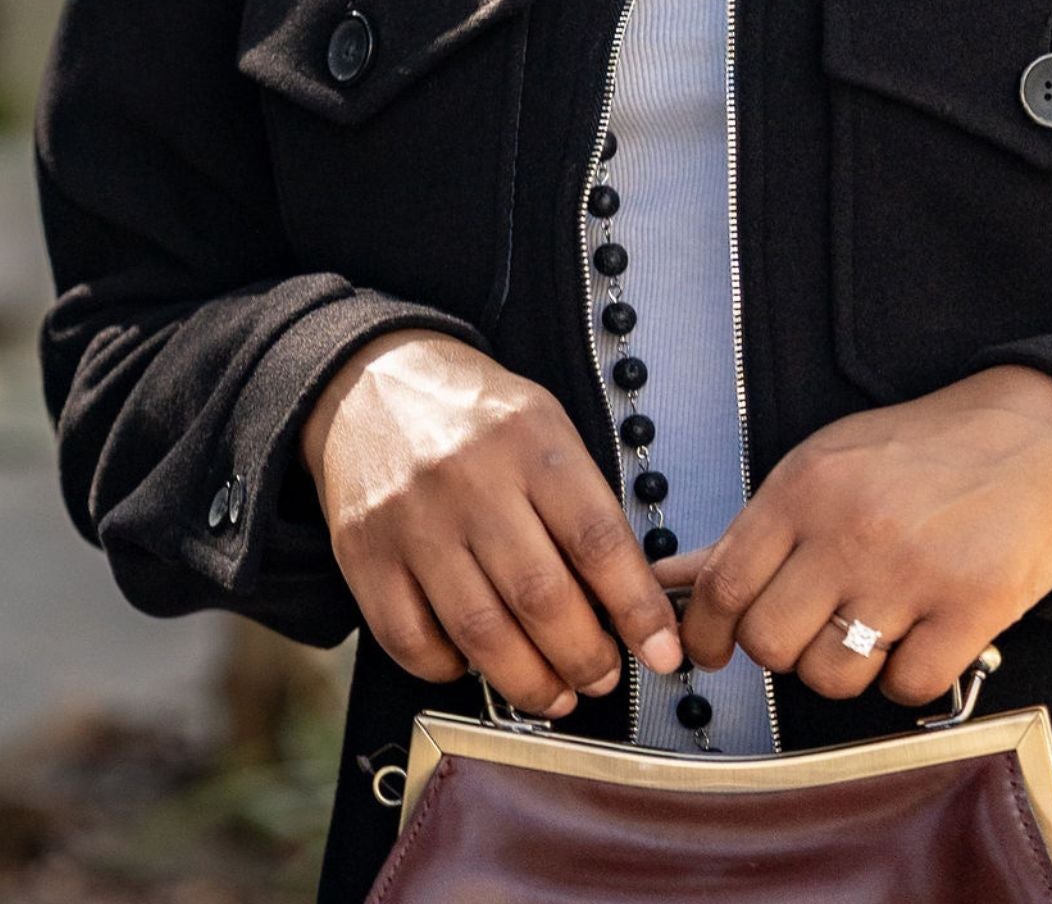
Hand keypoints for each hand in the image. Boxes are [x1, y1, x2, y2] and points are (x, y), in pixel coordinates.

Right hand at [299, 329, 682, 715]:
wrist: (374, 383)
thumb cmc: (476, 417)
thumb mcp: (544, 427)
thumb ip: (580, 503)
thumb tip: (625, 602)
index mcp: (529, 440)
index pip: (596, 538)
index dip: (636, 607)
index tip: (661, 650)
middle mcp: (470, 480)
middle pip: (541, 596)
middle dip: (585, 656)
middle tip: (603, 678)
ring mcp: (412, 521)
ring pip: (480, 632)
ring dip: (529, 681)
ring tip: (556, 694)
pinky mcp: (364, 557)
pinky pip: (412, 642)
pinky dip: (450, 670)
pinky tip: (475, 665)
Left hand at [657, 365, 1051, 706]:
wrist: (1042, 435)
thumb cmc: (930, 450)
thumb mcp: (829, 464)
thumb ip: (753, 527)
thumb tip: (677, 576)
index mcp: (807, 486)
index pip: (723, 583)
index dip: (706, 631)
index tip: (710, 649)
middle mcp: (851, 528)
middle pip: (770, 642)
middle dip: (784, 648)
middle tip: (813, 626)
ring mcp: (911, 571)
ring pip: (832, 675)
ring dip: (846, 666)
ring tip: (874, 626)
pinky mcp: (970, 608)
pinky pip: (906, 687)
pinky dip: (909, 674)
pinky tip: (923, 633)